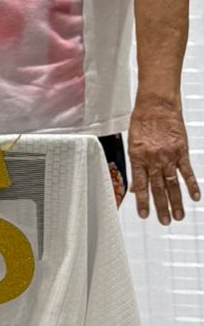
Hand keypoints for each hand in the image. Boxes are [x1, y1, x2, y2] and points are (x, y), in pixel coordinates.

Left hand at [127, 98, 198, 224]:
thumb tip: (134, 185)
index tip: (144, 215)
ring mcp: (168, 156)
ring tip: (178, 216)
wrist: (157, 104)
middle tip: (164, 221)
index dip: (142, 201)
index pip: (140, 185)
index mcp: (137, 157)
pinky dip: (191, 185)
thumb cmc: (142, 120)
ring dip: (176, 201)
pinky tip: (195, 197)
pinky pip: (187, 172)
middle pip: (157, 188)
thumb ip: (134, 165)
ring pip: (172, 184)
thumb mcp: (131, 142)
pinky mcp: (181, 151)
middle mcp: (153, 159)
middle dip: (160, 207)